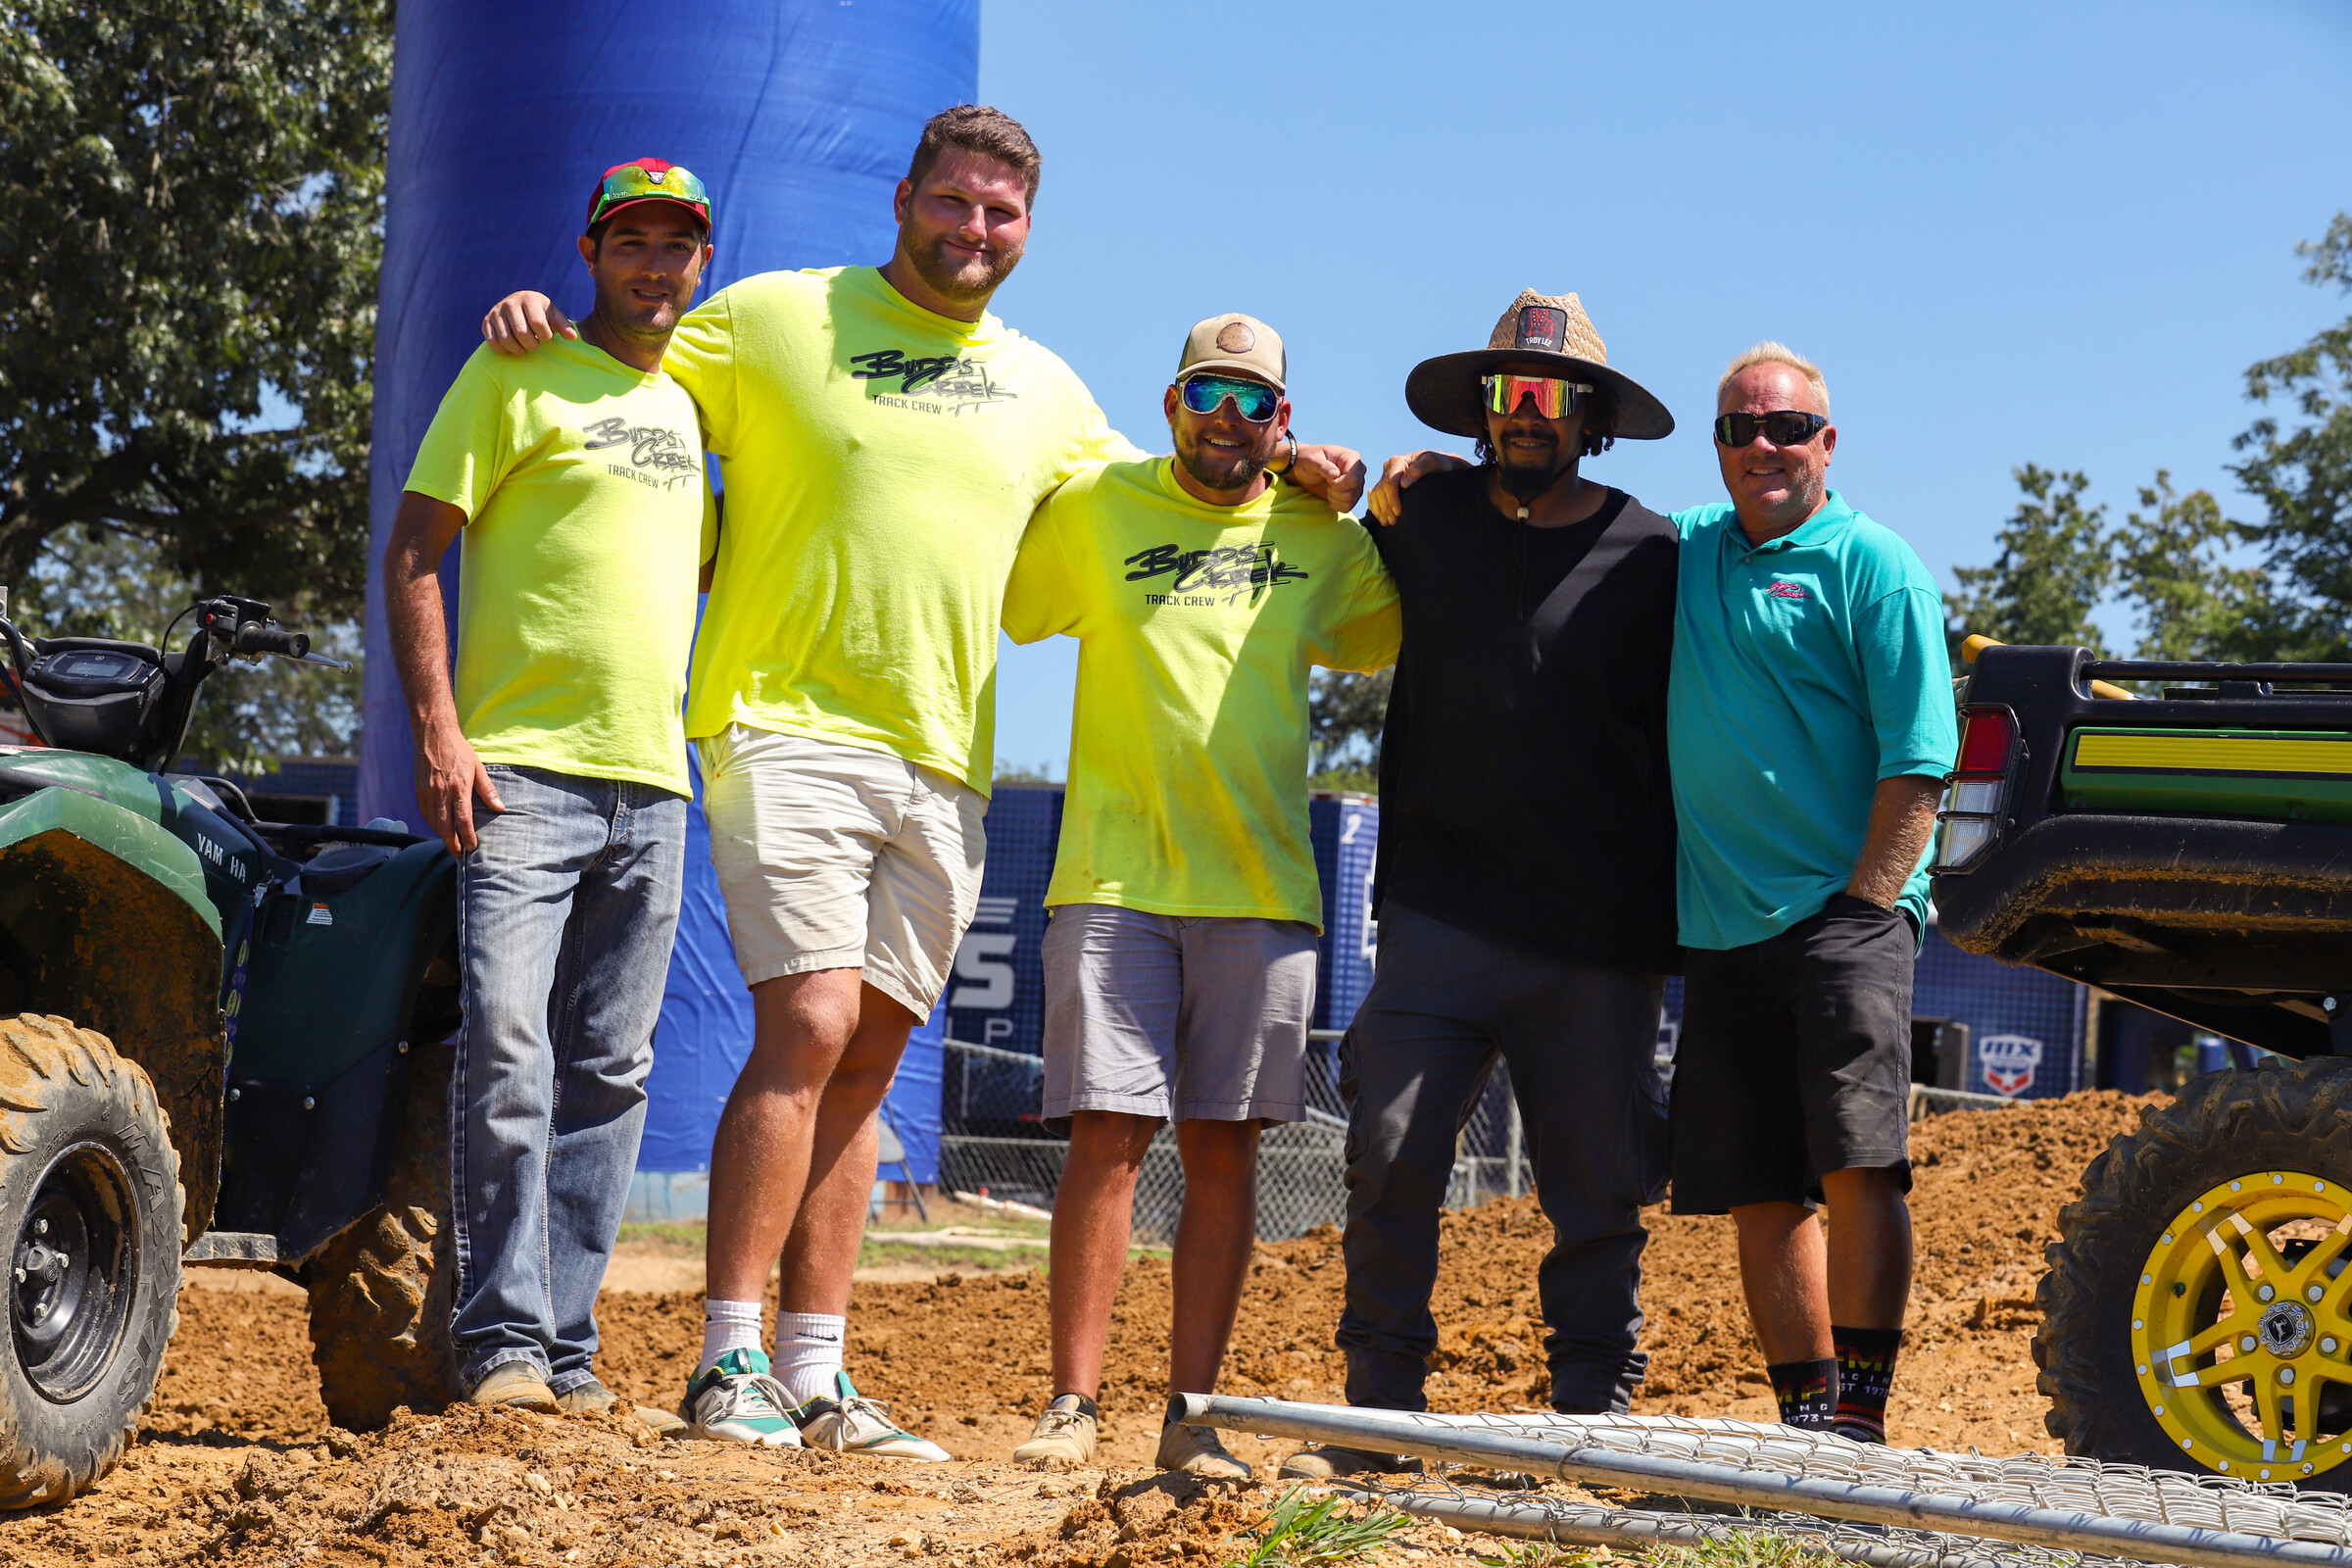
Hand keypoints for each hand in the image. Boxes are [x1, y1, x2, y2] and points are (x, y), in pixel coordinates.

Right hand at [414, 726, 504, 854]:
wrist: (433, 735)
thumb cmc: (459, 750)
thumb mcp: (478, 768)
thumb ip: (487, 790)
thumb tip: (499, 808)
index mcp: (458, 787)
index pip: (463, 819)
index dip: (467, 836)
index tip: (472, 847)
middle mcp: (441, 792)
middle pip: (445, 826)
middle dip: (452, 842)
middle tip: (458, 854)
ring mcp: (427, 792)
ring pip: (433, 821)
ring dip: (441, 835)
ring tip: (451, 843)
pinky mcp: (418, 790)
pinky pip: (424, 813)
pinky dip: (432, 823)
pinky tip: (438, 827)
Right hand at [482, 291, 573, 355]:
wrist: (519, 306)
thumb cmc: (541, 313)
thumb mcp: (554, 316)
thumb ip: (564, 326)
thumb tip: (573, 337)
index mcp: (529, 298)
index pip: (537, 323)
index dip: (545, 336)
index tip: (546, 337)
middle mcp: (510, 303)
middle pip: (521, 333)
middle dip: (532, 345)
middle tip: (535, 345)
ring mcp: (496, 311)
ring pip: (506, 339)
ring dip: (518, 349)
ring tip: (524, 347)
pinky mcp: (487, 321)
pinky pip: (492, 341)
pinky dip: (503, 350)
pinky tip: (512, 347)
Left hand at [1290, 443, 1365, 512]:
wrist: (1307, 469)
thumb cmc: (1309, 460)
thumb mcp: (1312, 460)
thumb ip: (1323, 466)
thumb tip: (1335, 474)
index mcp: (1352, 458)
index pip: (1353, 479)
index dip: (1338, 484)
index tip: (1328, 479)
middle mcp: (1358, 470)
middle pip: (1352, 491)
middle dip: (1334, 491)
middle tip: (1326, 482)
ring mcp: (1357, 483)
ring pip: (1350, 500)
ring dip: (1334, 497)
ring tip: (1328, 487)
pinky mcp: (1353, 494)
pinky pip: (1347, 507)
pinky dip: (1336, 504)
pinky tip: (1330, 495)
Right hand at [1368, 449, 1470, 524]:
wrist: (1438, 467)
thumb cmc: (1437, 465)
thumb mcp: (1433, 462)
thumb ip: (1420, 469)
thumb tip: (1404, 483)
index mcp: (1397, 462)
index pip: (1389, 483)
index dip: (1392, 499)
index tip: (1399, 512)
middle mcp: (1388, 468)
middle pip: (1380, 490)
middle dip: (1386, 507)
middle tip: (1394, 521)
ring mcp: (1385, 476)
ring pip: (1374, 494)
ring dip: (1380, 510)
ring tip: (1388, 522)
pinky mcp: (1384, 485)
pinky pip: (1373, 497)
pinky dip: (1376, 508)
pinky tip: (1382, 518)